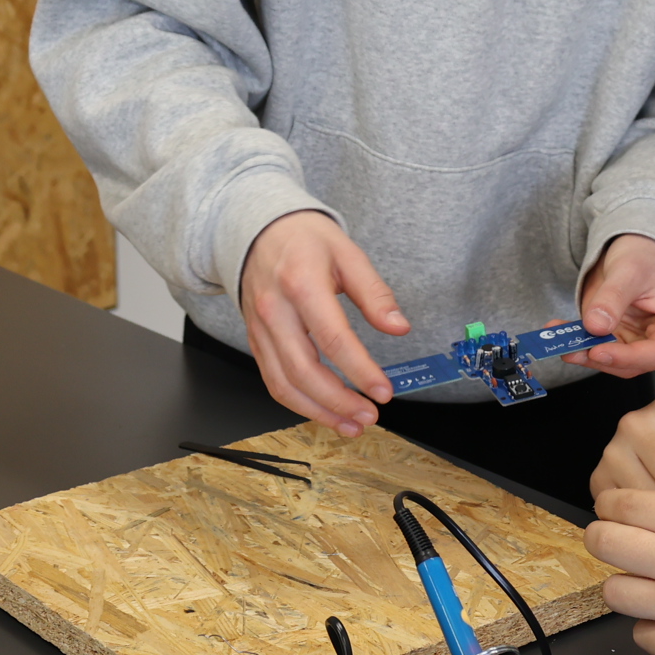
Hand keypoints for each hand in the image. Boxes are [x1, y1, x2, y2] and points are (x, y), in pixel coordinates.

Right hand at [238, 211, 409, 436]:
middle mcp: (275, 311)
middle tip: (369, 414)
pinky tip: (324, 411)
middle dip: (339, 401)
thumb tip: (399, 327)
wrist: (256, 231)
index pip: (333, 338)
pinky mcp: (255, 341)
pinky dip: (299, 403)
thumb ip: (374, 293)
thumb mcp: (347, 253)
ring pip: (284, 384)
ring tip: (351, 424)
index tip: (384, 391)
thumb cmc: (304, 240)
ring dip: (319, 411)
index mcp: (300, 284)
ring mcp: (260, 329)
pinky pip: (273, 380)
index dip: (360, 370)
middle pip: (304, 370)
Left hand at [569, 233, 654, 378]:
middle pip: (633, 364)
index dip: (626, 357)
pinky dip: (577, 343)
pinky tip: (559, 331)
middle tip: (570, 346)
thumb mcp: (630, 270)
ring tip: (559, 336)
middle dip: (599, 356)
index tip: (598, 351)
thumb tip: (596, 325)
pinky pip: (598, 351)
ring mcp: (641, 346)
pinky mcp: (620, 344)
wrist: (636, 251)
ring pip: (612, 362)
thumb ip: (613, 297)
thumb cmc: (647, 258)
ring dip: (583, 352)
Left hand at [586, 489, 654, 654]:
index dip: (609, 506)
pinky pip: (641, 636)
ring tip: (648, 587)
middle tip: (611, 544)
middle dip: (602, 541)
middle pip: (606, 543)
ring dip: (627, 588)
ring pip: (614, 592)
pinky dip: (652, 629)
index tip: (608, 511)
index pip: (624, 504)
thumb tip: (638, 523)